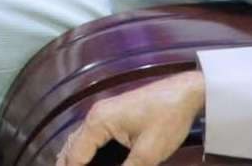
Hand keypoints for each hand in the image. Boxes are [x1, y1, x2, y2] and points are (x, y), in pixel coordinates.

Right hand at [56, 70, 205, 165]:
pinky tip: (84, 158)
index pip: (76, 154)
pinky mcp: (111, 113)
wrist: (184, 93)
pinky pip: (89, 134)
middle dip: (66, 163)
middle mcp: (94, 115)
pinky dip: (83, 148)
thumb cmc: (166, 121)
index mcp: (98, 122)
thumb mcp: (149, 153)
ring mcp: (102, 112)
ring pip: (78, 138)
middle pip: (71, 145)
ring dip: (73, 156)